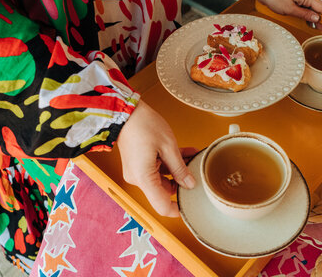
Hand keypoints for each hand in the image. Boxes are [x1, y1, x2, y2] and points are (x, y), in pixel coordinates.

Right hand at [117, 101, 195, 216]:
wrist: (124, 112)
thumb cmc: (143, 125)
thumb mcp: (168, 146)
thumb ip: (180, 168)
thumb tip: (189, 183)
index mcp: (144, 178)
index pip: (162, 206)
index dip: (177, 209)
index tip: (190, 205)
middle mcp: (138, 179)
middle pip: (164, 190)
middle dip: (182, 181)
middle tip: (196, 170)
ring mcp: (137, 172)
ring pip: (162, 178)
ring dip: (177, 169)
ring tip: (192, 156)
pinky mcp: (138, 164)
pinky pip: (156, 169)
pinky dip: (169, 163)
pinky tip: (184, 153)